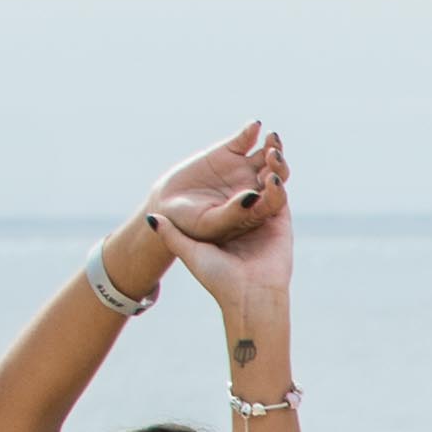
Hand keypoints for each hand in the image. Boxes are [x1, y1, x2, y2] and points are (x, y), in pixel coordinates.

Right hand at [139, 121, 277, 250]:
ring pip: (267, 156)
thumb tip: (252, 197)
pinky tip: (254, 125)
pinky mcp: (230, 152)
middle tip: (273, 156)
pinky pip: (245, 139)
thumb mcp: (210, 222)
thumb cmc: (192, 223)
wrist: (170, 206)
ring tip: (272, 138)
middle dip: (278, 166)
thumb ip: (232, 213)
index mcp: (256, 210)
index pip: (275, 199)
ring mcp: (245, 169)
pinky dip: (250, 131)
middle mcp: (256, 188)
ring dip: (273, 147)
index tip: (272, 180)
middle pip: (277, 175)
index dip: (277, 190)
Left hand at [152, 122, 295, 330]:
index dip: (233, 165)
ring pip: (273, 182)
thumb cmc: (218, 279)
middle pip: (256, 177)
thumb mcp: (189, 252)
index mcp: (229, 220)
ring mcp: (267, 219)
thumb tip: (150, 218)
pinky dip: (278, 179)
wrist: (247, 298)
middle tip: (262, 133)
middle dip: (260, 156)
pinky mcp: (281, 224)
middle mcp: (250, 216)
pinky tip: (271, 166)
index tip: (228, 146)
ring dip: (274, 162)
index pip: (231, 186)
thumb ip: (172, 235)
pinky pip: (281, 195)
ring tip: (272, 143)